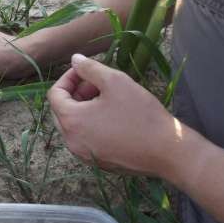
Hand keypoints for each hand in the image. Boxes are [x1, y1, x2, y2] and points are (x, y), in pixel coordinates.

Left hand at [46, 53, 180, 176]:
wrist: (168, 151)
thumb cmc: (141, 114)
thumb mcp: (115, 82)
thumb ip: (90, 68)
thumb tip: (74, 59)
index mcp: (71, 121)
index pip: (54, 94)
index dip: (68, 78)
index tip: (86, 71)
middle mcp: (71, 142)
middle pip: (61, 110)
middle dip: (76, 92)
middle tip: (98, 83)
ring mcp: (84, 155)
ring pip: (74, 125)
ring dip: (84, 108)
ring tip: (108, 98)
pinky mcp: (98, 163)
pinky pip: (85, 139)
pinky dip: (92, 124)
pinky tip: (113, 117)